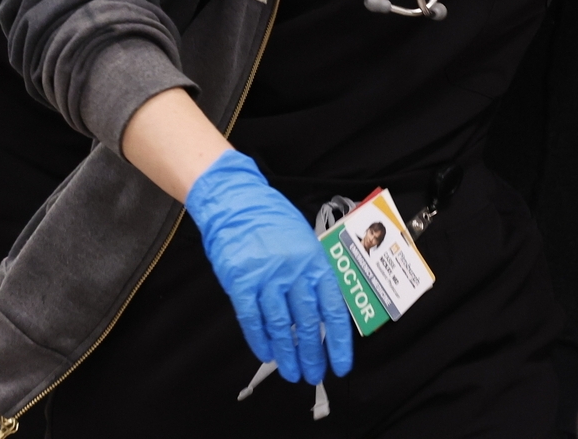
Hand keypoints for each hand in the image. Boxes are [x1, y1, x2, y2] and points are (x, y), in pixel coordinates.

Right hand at [184, 150, 353, 384]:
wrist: (236, 201)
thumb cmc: (272, 220)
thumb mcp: (304, 241)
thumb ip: (313, 274)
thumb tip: (322, 311)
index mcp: (314, 261)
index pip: (333, 309)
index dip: (339, 341)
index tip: (341, 364)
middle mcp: (294, 272)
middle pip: (309, 323)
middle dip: (313, 354)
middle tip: (315, 375)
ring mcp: (266, 278)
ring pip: (282, 326)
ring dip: (288, 354)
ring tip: (293, 374)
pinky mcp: (240, 282)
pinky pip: (252, 319)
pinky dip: (259, 339)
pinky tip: (266, 354)